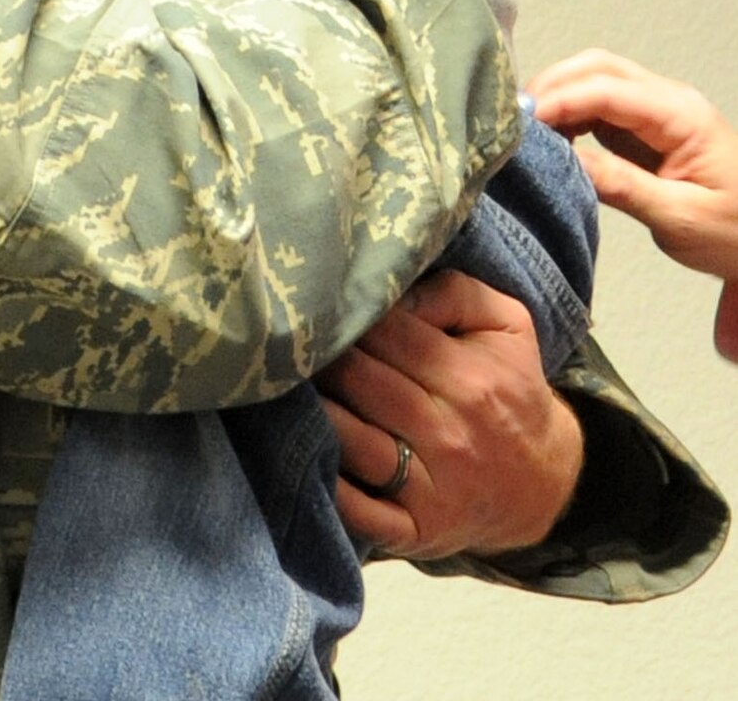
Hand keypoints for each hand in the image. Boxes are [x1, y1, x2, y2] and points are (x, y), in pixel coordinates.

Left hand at [317, 271, 581, 558]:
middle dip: (318, 356)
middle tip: (289, 341)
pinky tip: (301, 455)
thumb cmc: (507, 387)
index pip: (386, 333)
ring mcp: (432, 487)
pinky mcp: (416, 530)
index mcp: (468, 378)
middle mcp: (450, 434)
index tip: (319, 305)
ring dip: (313, 411)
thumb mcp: (504, 325)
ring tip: (282, 386)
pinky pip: (362, 513)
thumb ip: (453, 293)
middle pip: (359, 381)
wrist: (542, 482)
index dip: (347, 313)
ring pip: (352, 440)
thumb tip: (395, 293)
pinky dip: (329, 487)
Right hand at [529, 49, 737, 361]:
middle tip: (514, 121)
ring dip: (558, 97)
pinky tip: (550, 139)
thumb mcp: (679, 218)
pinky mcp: (646, 128)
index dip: (560, 100)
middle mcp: (668, 101)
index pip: (607, 89)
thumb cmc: (735, 234)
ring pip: (595, 79)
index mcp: (682, 115)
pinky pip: (599, 105)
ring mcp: (656, 111)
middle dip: (552, 86)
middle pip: (598, 67)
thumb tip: (564, 160)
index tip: (522, 124)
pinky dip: (568, 114)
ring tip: (526, 131)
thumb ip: (620, 185)